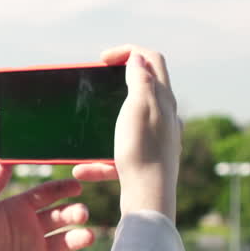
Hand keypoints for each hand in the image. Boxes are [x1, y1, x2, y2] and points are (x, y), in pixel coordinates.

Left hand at [0, 165, 95, 250]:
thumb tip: (7, 158)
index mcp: (15, 209)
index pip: (46, 194)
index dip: (63, 189)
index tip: (78, 186)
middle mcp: (29, 228)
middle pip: (60, 216)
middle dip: (74, 213)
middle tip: (82, 214)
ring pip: (65, 242)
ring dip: (79, 238)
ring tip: (87, 236)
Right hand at [73, 45, 181, 219]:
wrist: (149, 199)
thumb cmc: (142, 152)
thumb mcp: (138, 107)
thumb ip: (140, 80)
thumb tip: (139, 59)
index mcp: (164, 100)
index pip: (152, 60)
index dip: (128, 51)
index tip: (103, 59)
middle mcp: (166, 117)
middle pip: (144, 89)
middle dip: (118, 85)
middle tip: (97, 87)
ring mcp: (158, 140)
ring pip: (129, 124)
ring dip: (104, 126)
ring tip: (85, 134)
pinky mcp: (148, 162)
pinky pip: (121, 155)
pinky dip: (102, 160)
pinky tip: (83, 170)